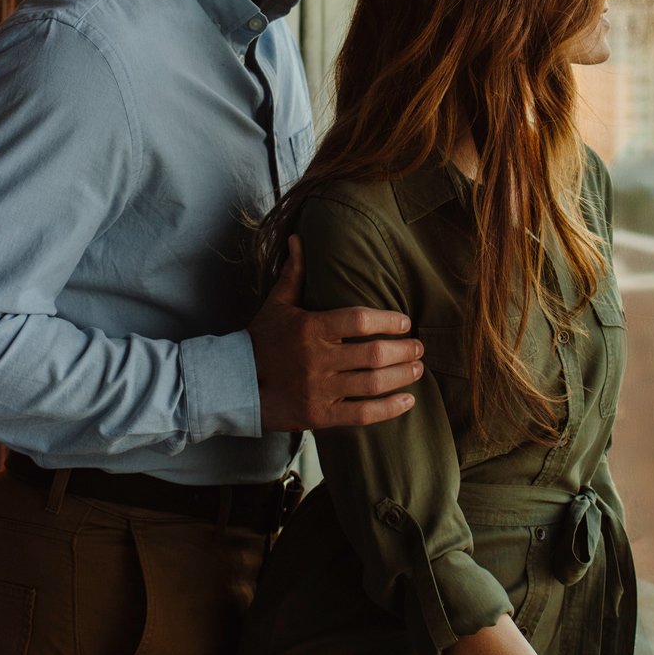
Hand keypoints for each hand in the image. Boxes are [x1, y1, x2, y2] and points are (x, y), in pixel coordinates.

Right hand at [251, 238, 422, 431]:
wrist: (234, 384)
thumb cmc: (261, 341)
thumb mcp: (277, 304)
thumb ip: (295, 273)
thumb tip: (298, 238)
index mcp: (310, 328)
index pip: (358, 319)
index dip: (387, 320)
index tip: (405, 322)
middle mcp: (317, 360)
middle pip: (374, 354)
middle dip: (405, 351)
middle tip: (419, 347)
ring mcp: (320, 390)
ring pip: (373, 384)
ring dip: (403, 376)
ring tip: (418, 368)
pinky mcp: (321, 416)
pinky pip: (363, 415)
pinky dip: (390, 408)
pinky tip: (408, 400)